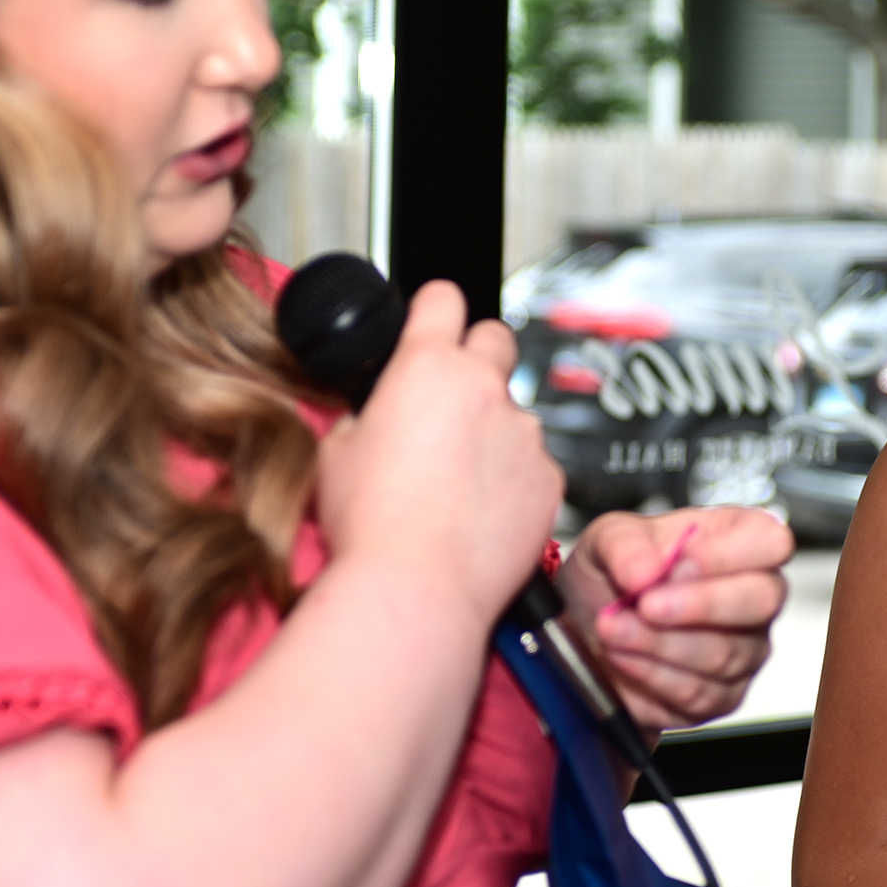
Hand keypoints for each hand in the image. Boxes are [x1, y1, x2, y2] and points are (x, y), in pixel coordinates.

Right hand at [315, 282, 560, 624]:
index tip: (434, 316)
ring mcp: (523, 433)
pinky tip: (482, 515)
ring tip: (457, 484)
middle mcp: (484, 387)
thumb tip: (376, 416)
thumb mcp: (337, 453)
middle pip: (495, 338)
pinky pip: (534, 465)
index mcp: (426, 367)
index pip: (442, 298)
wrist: (417, 588)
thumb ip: (365, 417)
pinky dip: (514, 480)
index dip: (435, 306)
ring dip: (493, 433)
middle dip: (477, 357)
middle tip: (451, 398)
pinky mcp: (549, 478)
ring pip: (514, 413)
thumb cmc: (371, 526)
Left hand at [557, 507, 790, 732]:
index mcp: (736, 539)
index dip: (728, 554)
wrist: (591, 629)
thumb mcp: (606, 539)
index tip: (679, 563)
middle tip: (645, 604)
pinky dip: (651, 675)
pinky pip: (698, 693)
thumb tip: (645, 571)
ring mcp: (745, 649)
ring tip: (614, 629)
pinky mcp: (723, 697)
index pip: (770, 541)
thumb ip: (624, 546)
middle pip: (762, 600)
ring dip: (657, 643)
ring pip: (723, 653)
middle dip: (697, 605)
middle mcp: (752, 594)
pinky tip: (623, 657)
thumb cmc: (616, 575)